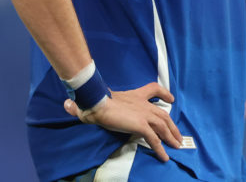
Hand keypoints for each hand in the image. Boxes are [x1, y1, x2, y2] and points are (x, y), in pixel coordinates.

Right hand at [64, 82, 182, 161]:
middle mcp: (142, 103)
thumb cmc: (93, 101)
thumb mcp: (94, 100)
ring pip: (163, 126)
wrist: (96, 103)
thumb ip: (86, 104)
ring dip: (171, 137)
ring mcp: (144, 114)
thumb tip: (67, 104)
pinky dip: (161, 148)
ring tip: (177, 147)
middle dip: (172, 125)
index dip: (164, 93)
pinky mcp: (142, 125)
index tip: (171, 98)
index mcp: (134, 95)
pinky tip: (165, 157)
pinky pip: (155, 139)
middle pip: (163, 113)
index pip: (153, 88)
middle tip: (178, 135)